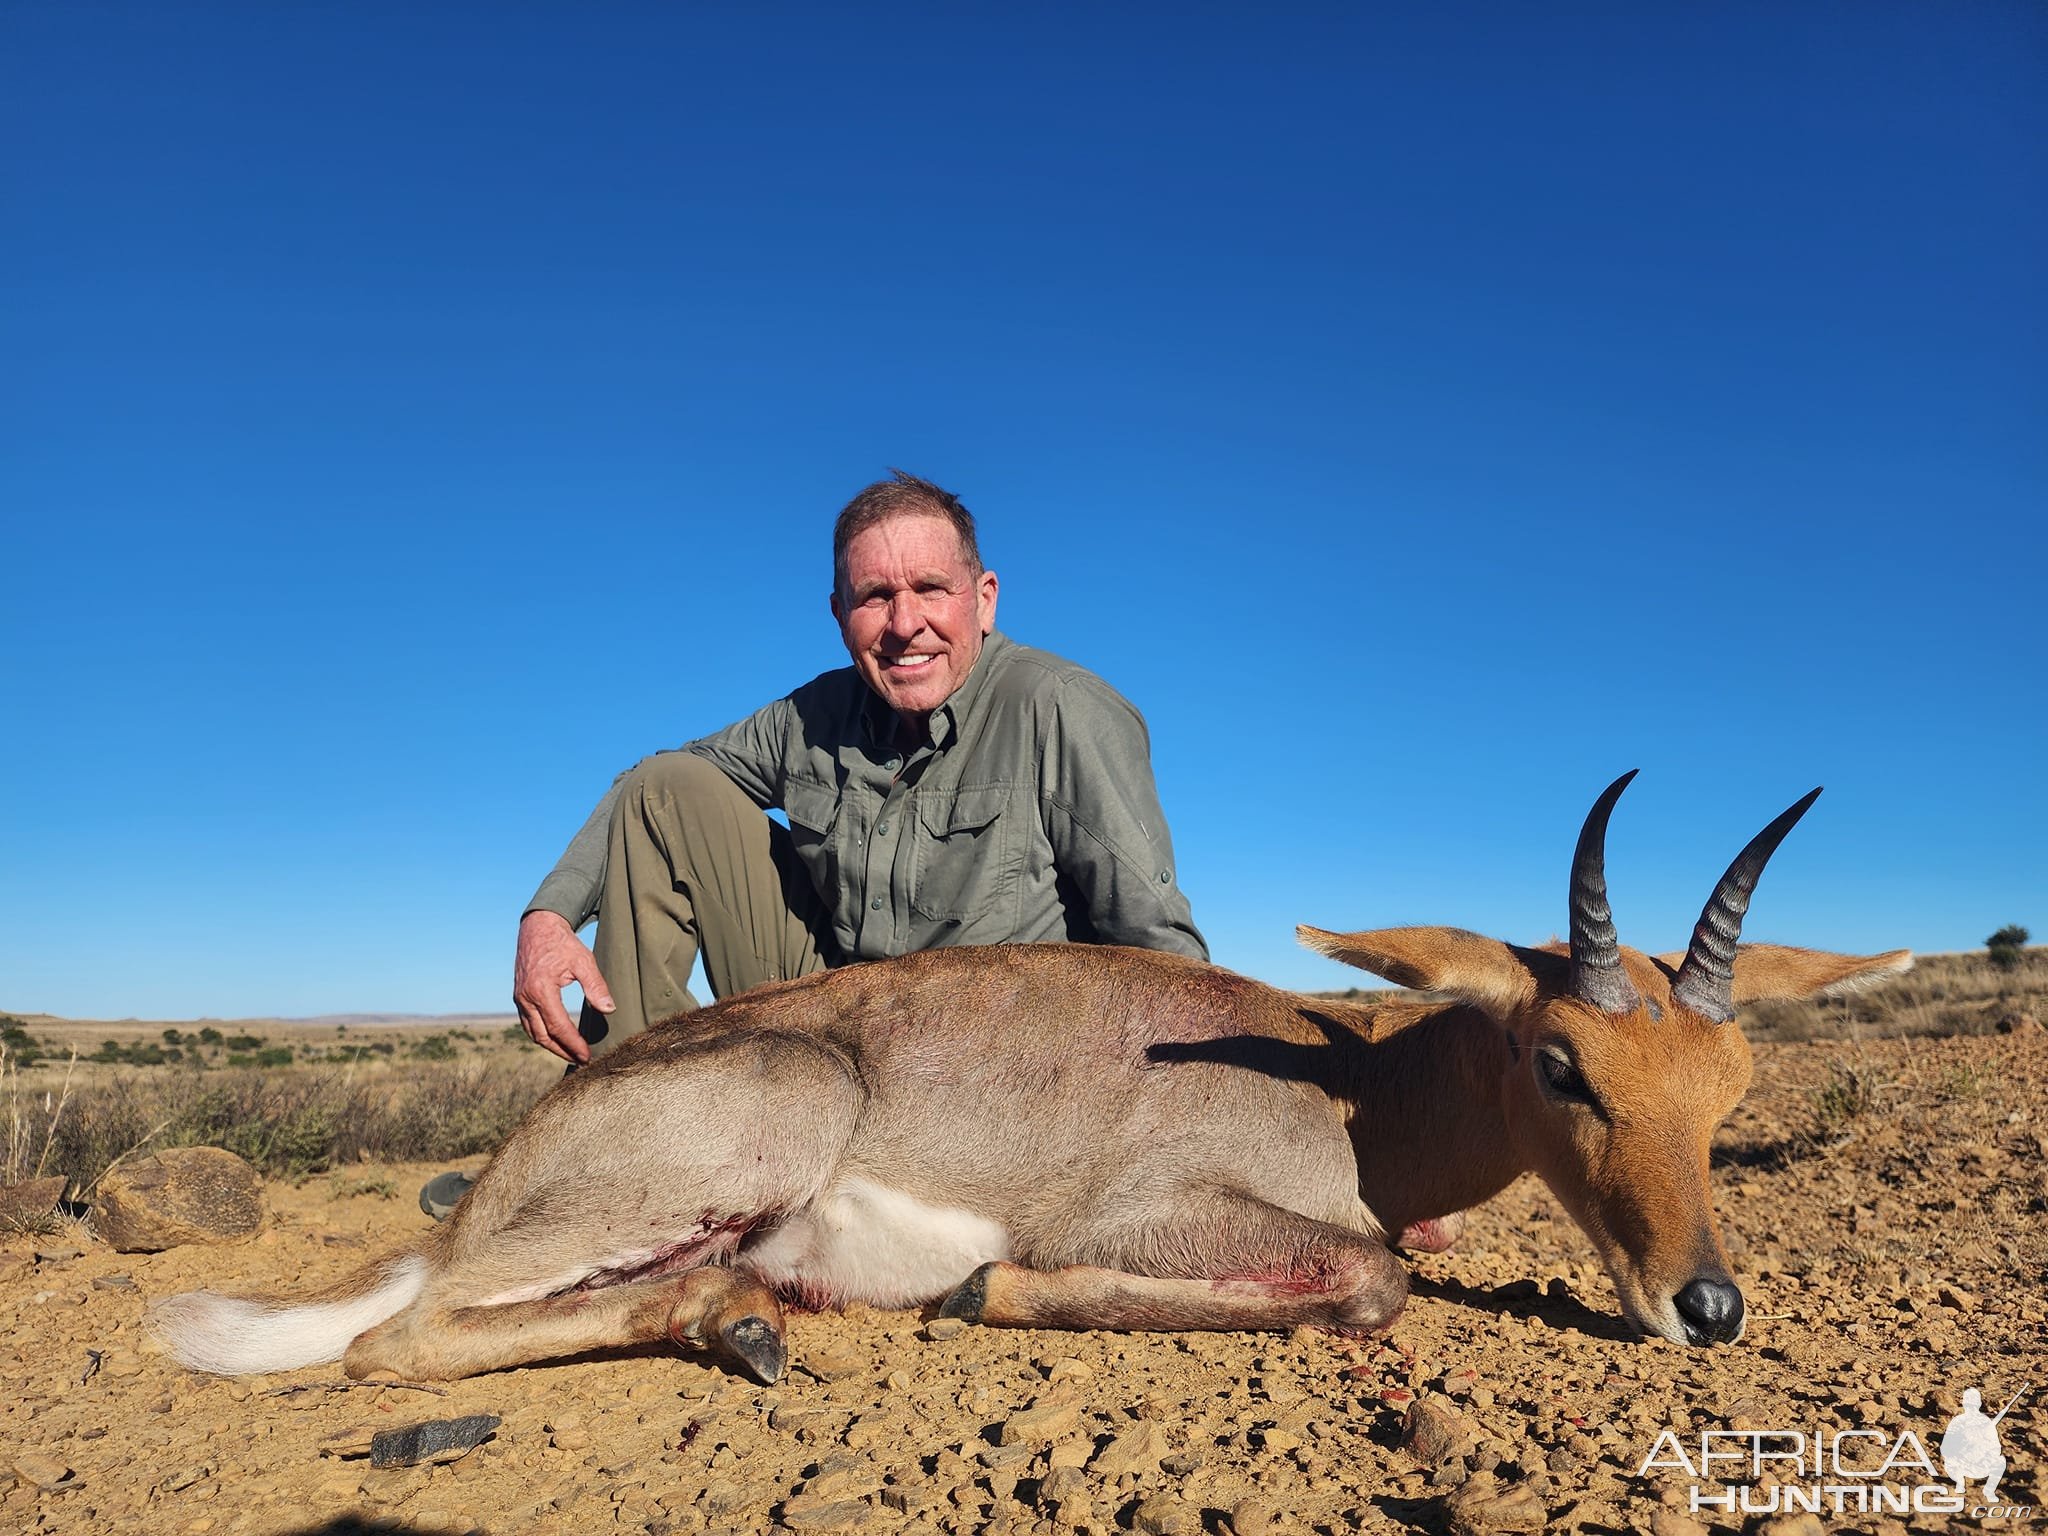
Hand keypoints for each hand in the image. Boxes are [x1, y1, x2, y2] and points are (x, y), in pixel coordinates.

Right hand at [513, 910, 613, 1063]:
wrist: (538, 927)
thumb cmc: (562, 943)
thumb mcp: (584, 961)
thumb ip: (596, 986)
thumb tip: (608, 1010)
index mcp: (541, 990)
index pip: (559, 1026)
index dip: (574, 1044)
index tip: (588, 1055)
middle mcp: (525, 998)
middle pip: (543, 1035)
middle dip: (562, 1051)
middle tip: (581, 1060)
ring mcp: (519, 998)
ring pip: (533, 1032)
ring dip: (551, 1046)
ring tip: (570, 1054)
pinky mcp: (519, 996)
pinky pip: (528, 1023)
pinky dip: (542, 1034)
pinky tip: (556, 1038)